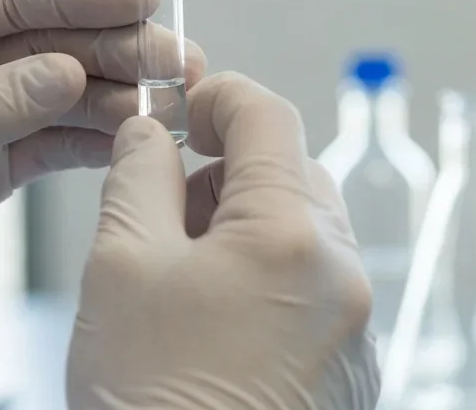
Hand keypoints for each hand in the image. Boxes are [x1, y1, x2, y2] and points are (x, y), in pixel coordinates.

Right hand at [68, 72, 378, 409]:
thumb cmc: (151, 402)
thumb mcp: (121, 269)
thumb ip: (140, 179)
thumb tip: (152, 135)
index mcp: (293, 232)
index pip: (269, 117)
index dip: (218, 97)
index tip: (183, 105)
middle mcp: (342, 274)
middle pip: (293, 175)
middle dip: (228, 174)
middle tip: (165, 207)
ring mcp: (354, 328)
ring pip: (305, 236)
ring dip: (248, 230)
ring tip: (181, 279)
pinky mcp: (350, 372)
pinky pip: (315, 293)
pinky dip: (270, 283)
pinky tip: (213, 325)